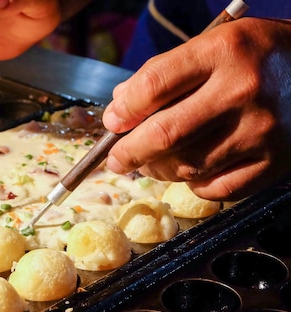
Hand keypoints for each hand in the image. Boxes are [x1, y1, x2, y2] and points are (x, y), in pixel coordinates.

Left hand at [103, 17, 290, 200]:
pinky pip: (216, 189)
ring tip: (150, 161)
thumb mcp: (213, 46)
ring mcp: (260, 132)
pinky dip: (193, 184)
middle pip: (164, 135)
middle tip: (116, 159)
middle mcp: (242, 92)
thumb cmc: (256, 58)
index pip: (153, 86)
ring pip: (186, 166)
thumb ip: (164, 74)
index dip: (122, 110)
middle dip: (128, 152)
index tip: (113, 121)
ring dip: (157, 169)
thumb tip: (119, 110)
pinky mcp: (274, 164)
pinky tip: (190, 170)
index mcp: (223, 53)